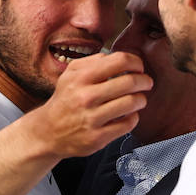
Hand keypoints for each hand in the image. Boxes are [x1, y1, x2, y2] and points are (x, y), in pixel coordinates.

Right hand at [30, 52, 151, 159]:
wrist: (48, 132)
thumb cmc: (65, 99)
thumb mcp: (70, 74)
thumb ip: (92, 61)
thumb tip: (117, 57)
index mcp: (81, 77)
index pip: (119, 61)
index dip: (136, 62)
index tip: (139, 67)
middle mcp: (86, 97)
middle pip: (130, 82)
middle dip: (145, 81)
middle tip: (147, 83)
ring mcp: (92, 118)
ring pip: (132, 103)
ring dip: (141, 99)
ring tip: (139, 99)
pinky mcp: (97, 137)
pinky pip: (128, 123)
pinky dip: (133, 117)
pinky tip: (129, 114)